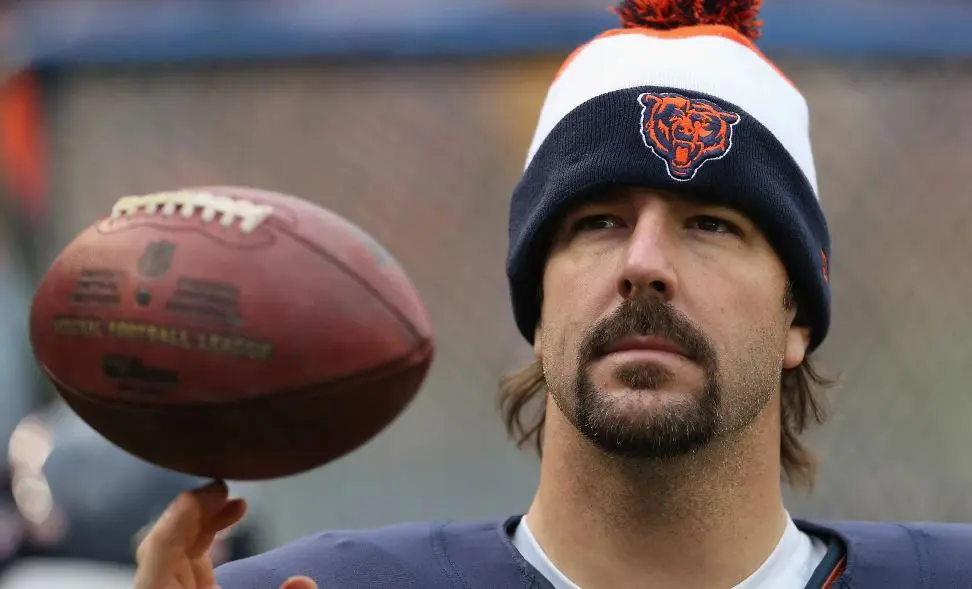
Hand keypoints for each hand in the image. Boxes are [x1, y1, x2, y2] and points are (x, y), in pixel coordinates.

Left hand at [134, 480, 316, 588]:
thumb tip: (305, 581)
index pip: (159, 551)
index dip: (178, 517)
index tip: (208, 491)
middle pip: (165, 543)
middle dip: (196, 511)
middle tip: (226, 487)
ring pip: (177, 547)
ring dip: (206, 519)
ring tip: (238, 502)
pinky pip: (187, 557)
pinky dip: (207, 534)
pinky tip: (233, 516)